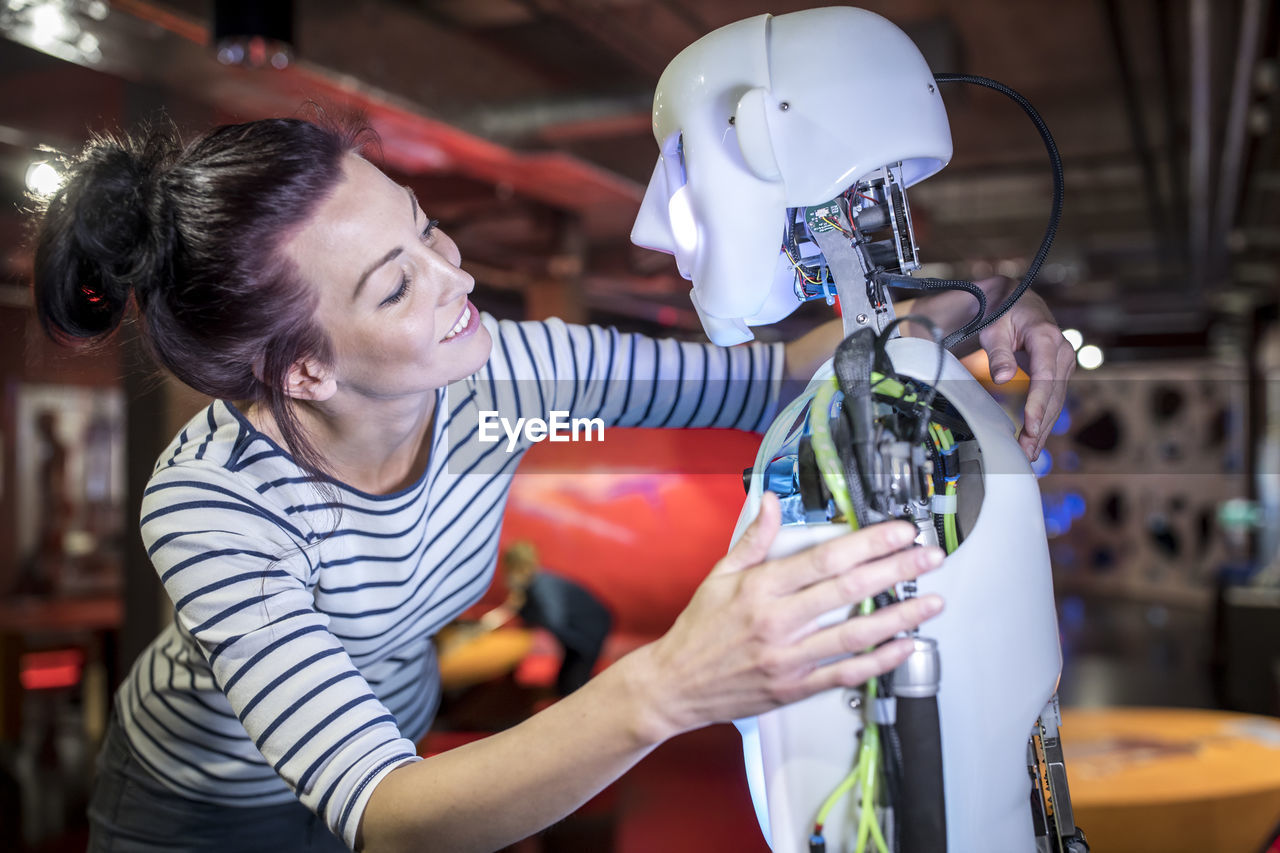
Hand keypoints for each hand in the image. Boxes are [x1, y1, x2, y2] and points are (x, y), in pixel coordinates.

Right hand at [634, 493, 943, 740]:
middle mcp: (777, 622)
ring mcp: (788, 658)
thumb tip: (769, 500)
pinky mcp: (794, 689)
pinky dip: (879, 662)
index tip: (898, 532)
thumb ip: (753, 539)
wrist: (674, 686)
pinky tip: (905, 646)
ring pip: (855, 635)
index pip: (825, 559)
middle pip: (849, 590)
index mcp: (760, 588)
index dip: (868, 543)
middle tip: (929, 557)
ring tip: (933, 602)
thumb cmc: (698, 630)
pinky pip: (845, 674)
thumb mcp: (718, 576)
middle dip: (896, 570)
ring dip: (900, 617)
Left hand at [974, 277, 1075, 460]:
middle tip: (1027, 451)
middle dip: (1041, 425)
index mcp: (1047, 337)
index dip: (1038, 404)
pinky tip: (1036, 438)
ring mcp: (1063, 362)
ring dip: (1044, 427)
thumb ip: (999, 353)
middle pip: (1054, 395)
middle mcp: (1062, 351)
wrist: (1016, 300)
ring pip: (1056, 400)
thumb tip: (1002, 377)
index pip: (1045, 377)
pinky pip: (1053, 398)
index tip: (1031, 426)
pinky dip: (1045, 418)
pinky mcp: (1059, 371)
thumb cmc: (1003, 312)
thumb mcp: (995, 329)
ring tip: (1029, 452)